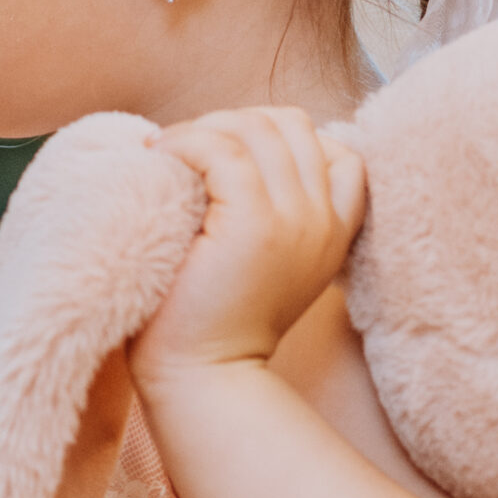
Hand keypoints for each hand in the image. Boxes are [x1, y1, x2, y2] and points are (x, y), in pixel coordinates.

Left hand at [130, 108, 365, 391]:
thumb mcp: (264, 260)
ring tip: (169, 152)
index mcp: (334, 232)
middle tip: (190, 149)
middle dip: (236, 122)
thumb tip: (233, 145)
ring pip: (257, 128)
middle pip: (293, 125)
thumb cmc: (213, 320)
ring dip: (204, 128)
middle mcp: (323, 221)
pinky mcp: (254, 223)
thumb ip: (274, 210)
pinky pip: (222, 149)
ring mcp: (294, 220)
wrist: (202, 375)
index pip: (338, 148)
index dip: (281, 136)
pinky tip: (160, 159)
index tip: (232, 156)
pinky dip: (185, 142)